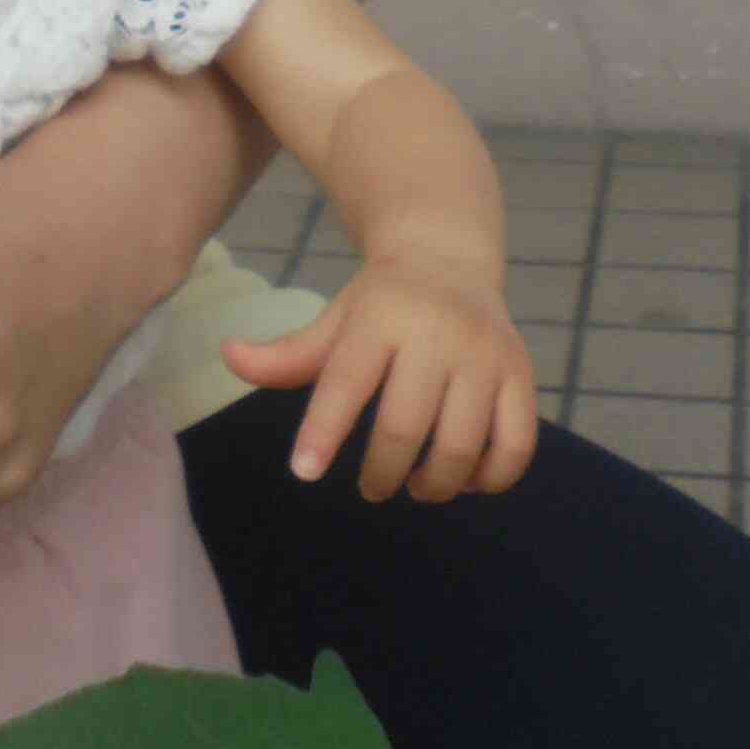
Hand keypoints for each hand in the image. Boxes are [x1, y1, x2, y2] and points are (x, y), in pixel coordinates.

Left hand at [221, 250, 540, 503]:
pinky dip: (488, 479)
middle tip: (370, 488)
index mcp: (380, 317)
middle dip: (381, 472)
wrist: (448, 260)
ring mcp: (486, 354)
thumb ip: (286, 353)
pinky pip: (515, 446)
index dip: (323, 432)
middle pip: (404, 424)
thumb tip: (228, 356)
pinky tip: (463, 479)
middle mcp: (437, 332)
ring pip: (462, 445)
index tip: (304, 473)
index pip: (345, 383)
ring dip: (434, 483)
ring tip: (414, 484)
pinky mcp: (521, 375)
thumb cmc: (380, 305)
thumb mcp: (332, 321)